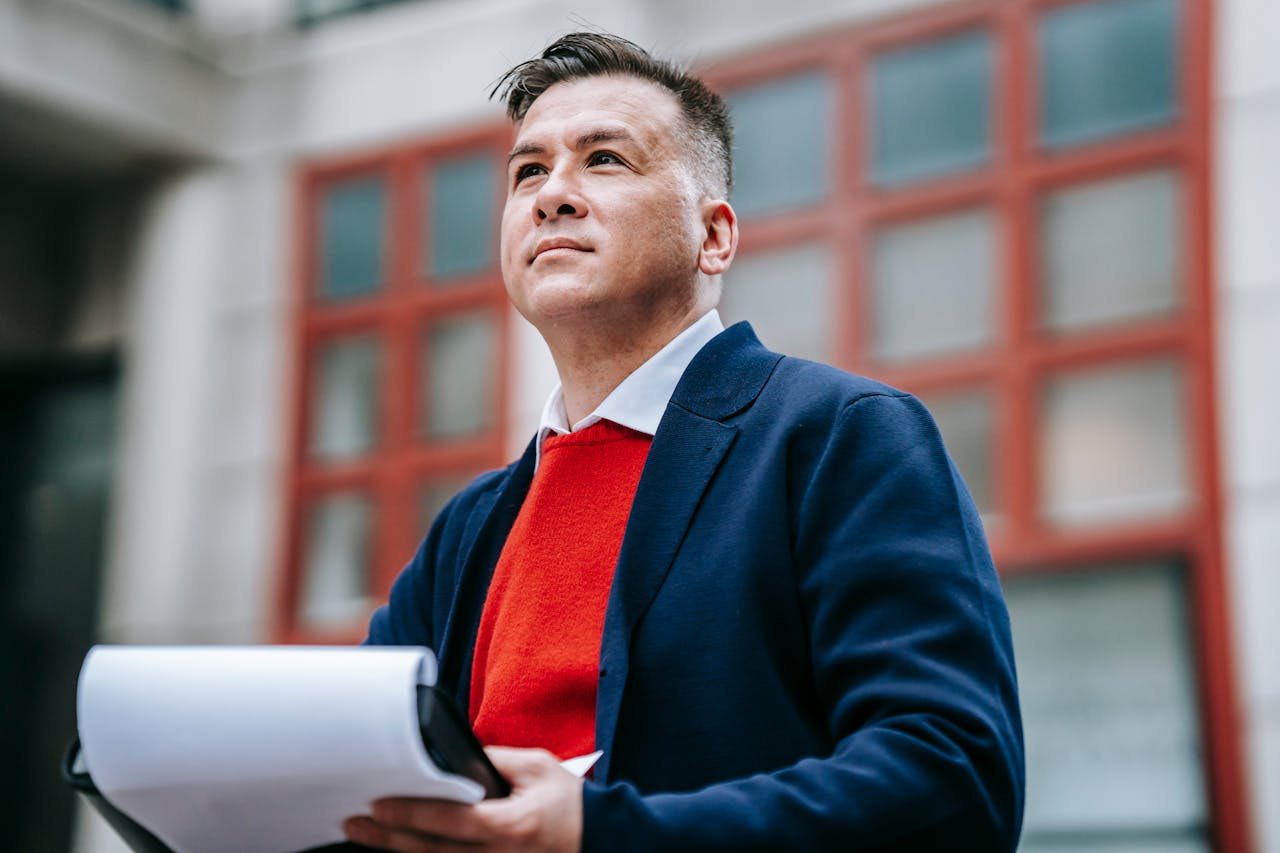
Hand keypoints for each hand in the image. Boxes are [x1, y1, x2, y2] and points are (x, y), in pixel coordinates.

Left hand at [343, 746, 582, 851]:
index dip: (411, 814)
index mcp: (509, 825)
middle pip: (431, 850)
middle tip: (354, 823)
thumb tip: (457, 756)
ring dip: (398, 849)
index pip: (449, 820)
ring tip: (365, 834)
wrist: (599, 839)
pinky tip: (399, 847)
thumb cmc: (570, 803)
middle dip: (388, 837)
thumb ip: (495, 760)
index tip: (379, 805)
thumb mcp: (538, 767)